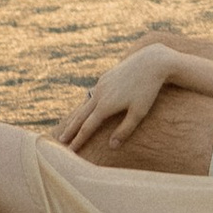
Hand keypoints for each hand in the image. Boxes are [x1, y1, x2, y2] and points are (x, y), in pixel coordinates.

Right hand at [58, 46, 175, 153]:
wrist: (152, 61)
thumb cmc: (148, 90)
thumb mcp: (139, 113)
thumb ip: (124, 130)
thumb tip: (112, 146)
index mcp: (105, 105)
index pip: (87, 127)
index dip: (78, 140)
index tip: (70, 151)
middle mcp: (99, 94)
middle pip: (80, 116)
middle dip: (71, 130)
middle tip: (60, 142)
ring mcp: (101, 84)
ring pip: (85, 104)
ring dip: (77, 117)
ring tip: (70, 127)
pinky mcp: (106, 77)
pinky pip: (92, 94)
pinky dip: (86, 104)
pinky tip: (86, 108)